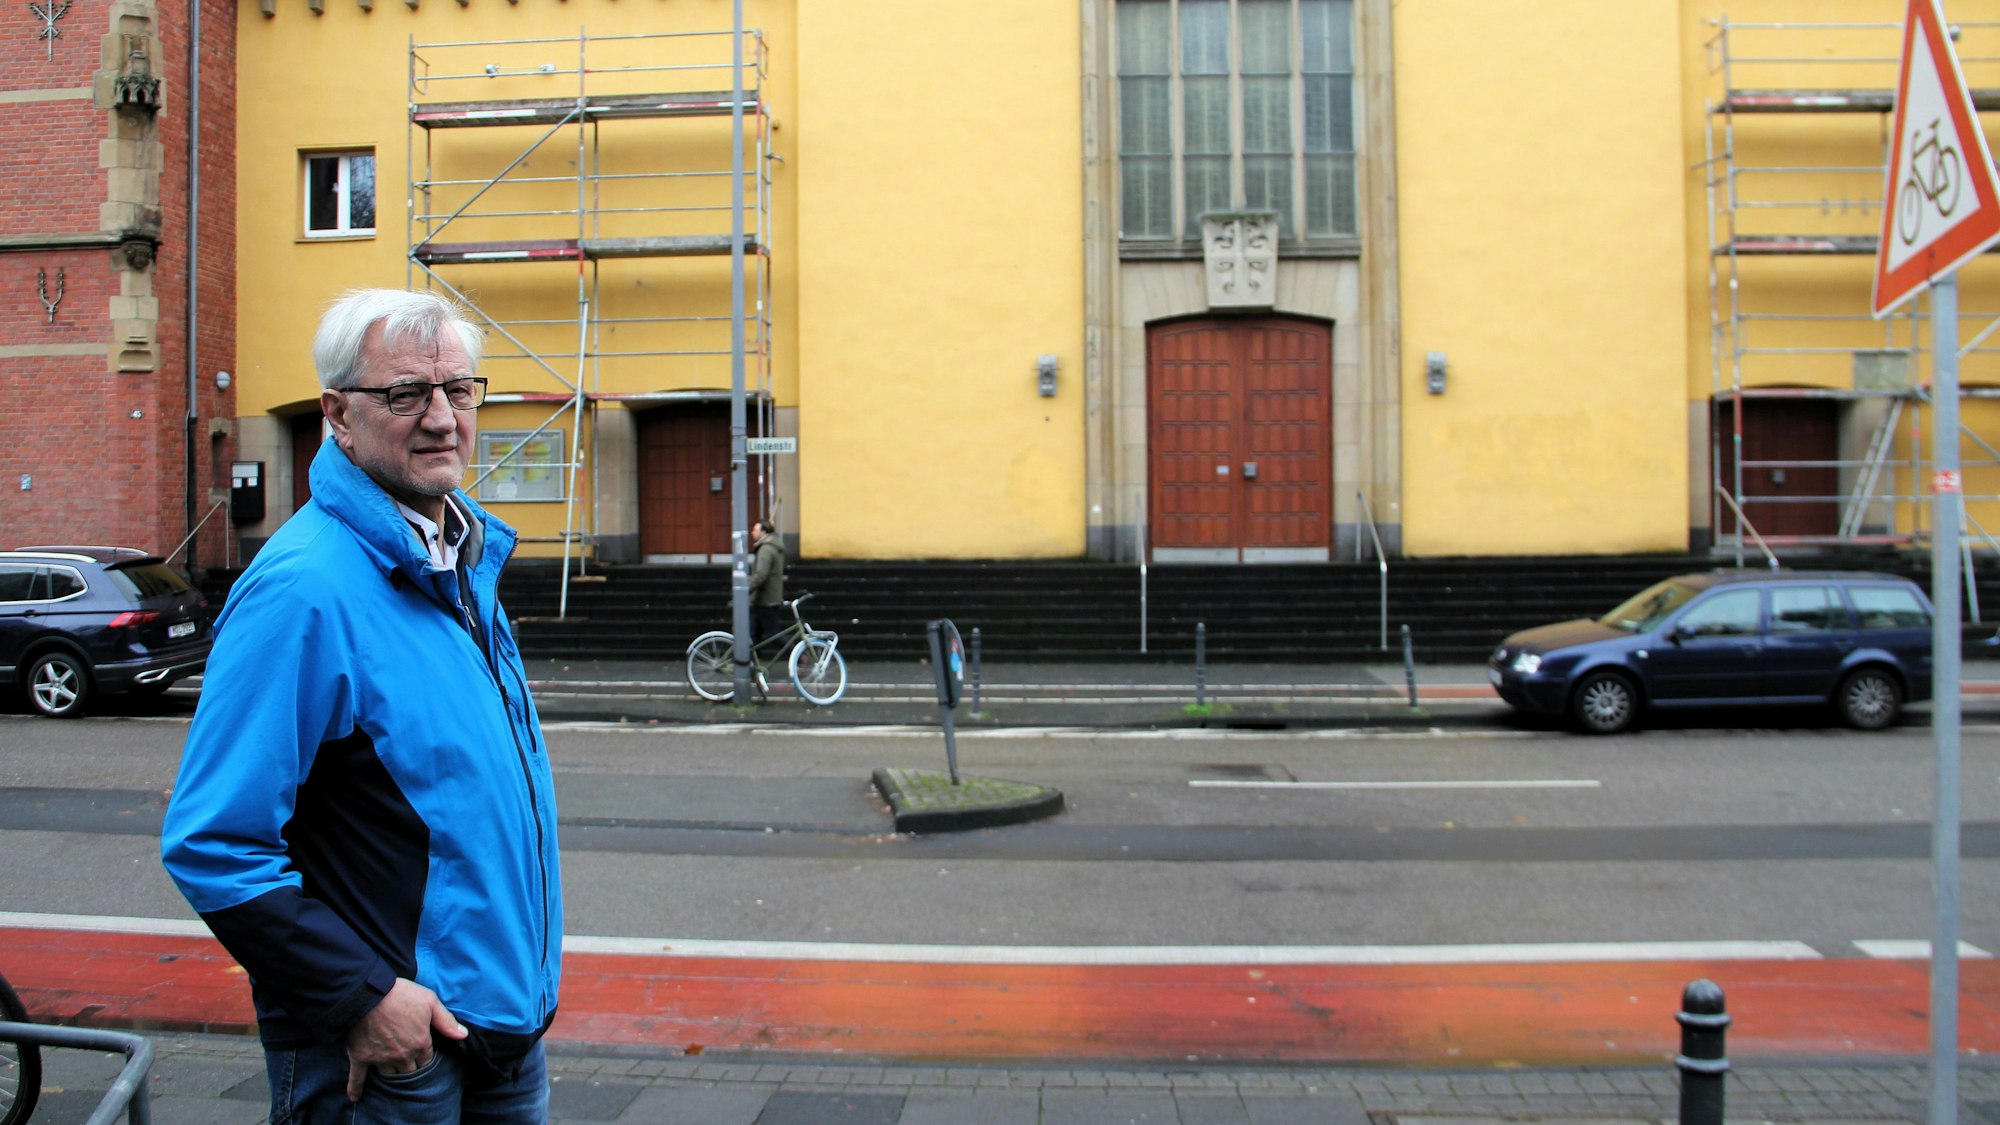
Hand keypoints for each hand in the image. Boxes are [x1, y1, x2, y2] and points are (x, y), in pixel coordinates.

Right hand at [344, 978, 468, 1101]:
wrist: (368, 992)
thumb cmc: (401, 994)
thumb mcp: (430, 1002)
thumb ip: (446, 1021)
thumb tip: (463, 1035)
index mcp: (420, 1043)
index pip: (426, 1061)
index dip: (424, 1055)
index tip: (421, 1051)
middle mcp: (402, 1056)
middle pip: (409, 1070)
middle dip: (409, 1065)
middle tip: (406, 1058)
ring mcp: (381, 1058)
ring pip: (389, 1074)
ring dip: (391, 1071)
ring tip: (390, 1066)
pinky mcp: (361, 1057)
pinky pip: (357, 1078)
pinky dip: (355, 1088)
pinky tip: (355, 1097)